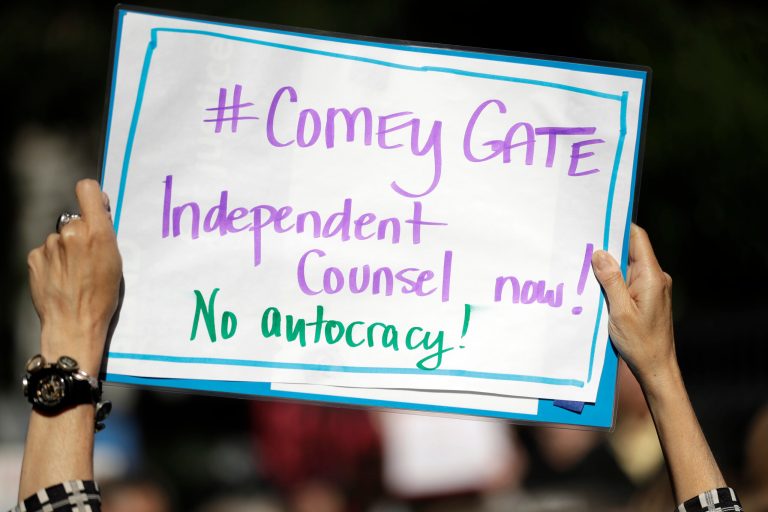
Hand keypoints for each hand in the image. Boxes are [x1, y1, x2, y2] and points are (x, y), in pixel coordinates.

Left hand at [27, 179, 121, 374]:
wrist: (73, 325)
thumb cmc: (101, 299)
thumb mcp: (116, 263)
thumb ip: (104, 235)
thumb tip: (98, 215)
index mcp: (96, 233)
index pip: (87, 189)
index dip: (91, 197)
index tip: (94, 209)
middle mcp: (70, 233)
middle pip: (74, 220)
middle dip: (80, 234)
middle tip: (87, 258)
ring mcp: (50, 246)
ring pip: (59, 238)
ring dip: (65, 250)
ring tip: (73, 274)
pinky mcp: (34, 258)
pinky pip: (45, 252)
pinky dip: (52, 262)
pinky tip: (59, 278)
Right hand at [590, 224, 676, 388]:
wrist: (657, 368)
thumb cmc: (640, 343)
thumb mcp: (619, 311)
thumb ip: (610, 279)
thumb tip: (600, 253)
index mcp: (651, 276)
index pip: (638, 239)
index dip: (619, 227)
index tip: (598, 222)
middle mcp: (656, 278)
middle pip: (632, 250)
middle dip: (609, 248)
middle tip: (583, 246)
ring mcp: (653, 288)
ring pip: (629, 267)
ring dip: (610, 267)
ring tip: (586, 268)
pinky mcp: (649, 298)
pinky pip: (630, 280)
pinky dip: (615, 280)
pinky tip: (598, 287)